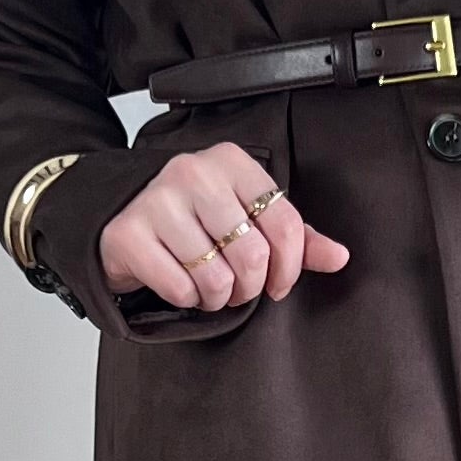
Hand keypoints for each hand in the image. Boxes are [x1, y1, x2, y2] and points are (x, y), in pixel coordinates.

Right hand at [99, 140, 350, 313]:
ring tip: (209, 287)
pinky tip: (181, 283)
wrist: (121, 217)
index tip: (279, 284)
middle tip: (239, 288)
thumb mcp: (247, 216)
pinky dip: (187, 299)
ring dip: (217, 297)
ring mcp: (158, 200)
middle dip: (251, 288)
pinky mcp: (128, 232)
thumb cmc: (193, 219)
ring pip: (216, 277)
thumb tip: (340, 257)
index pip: (285, 223)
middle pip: (252, 255)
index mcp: (231, 162)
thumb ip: (295, 236)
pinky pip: (180, 288)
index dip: (290, 267)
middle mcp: (194, 172)